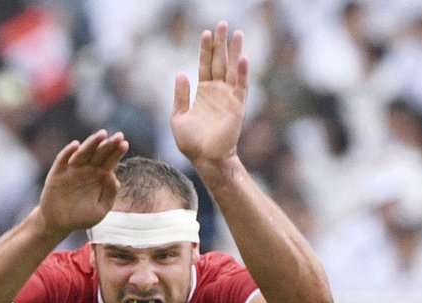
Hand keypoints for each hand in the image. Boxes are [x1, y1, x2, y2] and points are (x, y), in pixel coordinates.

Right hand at [36, 130, 129, 236]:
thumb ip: (110, 194)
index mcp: (100, 175)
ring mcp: (72, 169)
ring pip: (83, 152)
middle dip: (108, 144)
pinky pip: (62, 159)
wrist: (58, 224)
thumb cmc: (81, 217)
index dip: (117, 152)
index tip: (124, 144)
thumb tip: (112, 175)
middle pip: (99, 153)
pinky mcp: (57, 173)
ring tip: (101, 134)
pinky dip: (68, 151)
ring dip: (92, 143)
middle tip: (118, 136)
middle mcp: (87, 169)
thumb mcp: (101, 209)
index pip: (111, 160)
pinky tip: (76, 145)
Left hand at [172, 22, 247, 170]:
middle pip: (220, 62)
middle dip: (221, 44)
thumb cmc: (192, 143)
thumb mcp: (178, 118)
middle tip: (222, 24)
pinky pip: (241, 87)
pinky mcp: (237, 107)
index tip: (206, 33)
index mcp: (204, 93)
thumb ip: (180, 96)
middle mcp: (218, 92)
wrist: (205, 159)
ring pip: (233, 70)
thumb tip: (181, 74)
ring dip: (235, 52)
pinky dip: (242, 73)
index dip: (206, 50)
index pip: (205, 66)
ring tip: (237, 33)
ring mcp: (229, 98)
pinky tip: (243, 59)